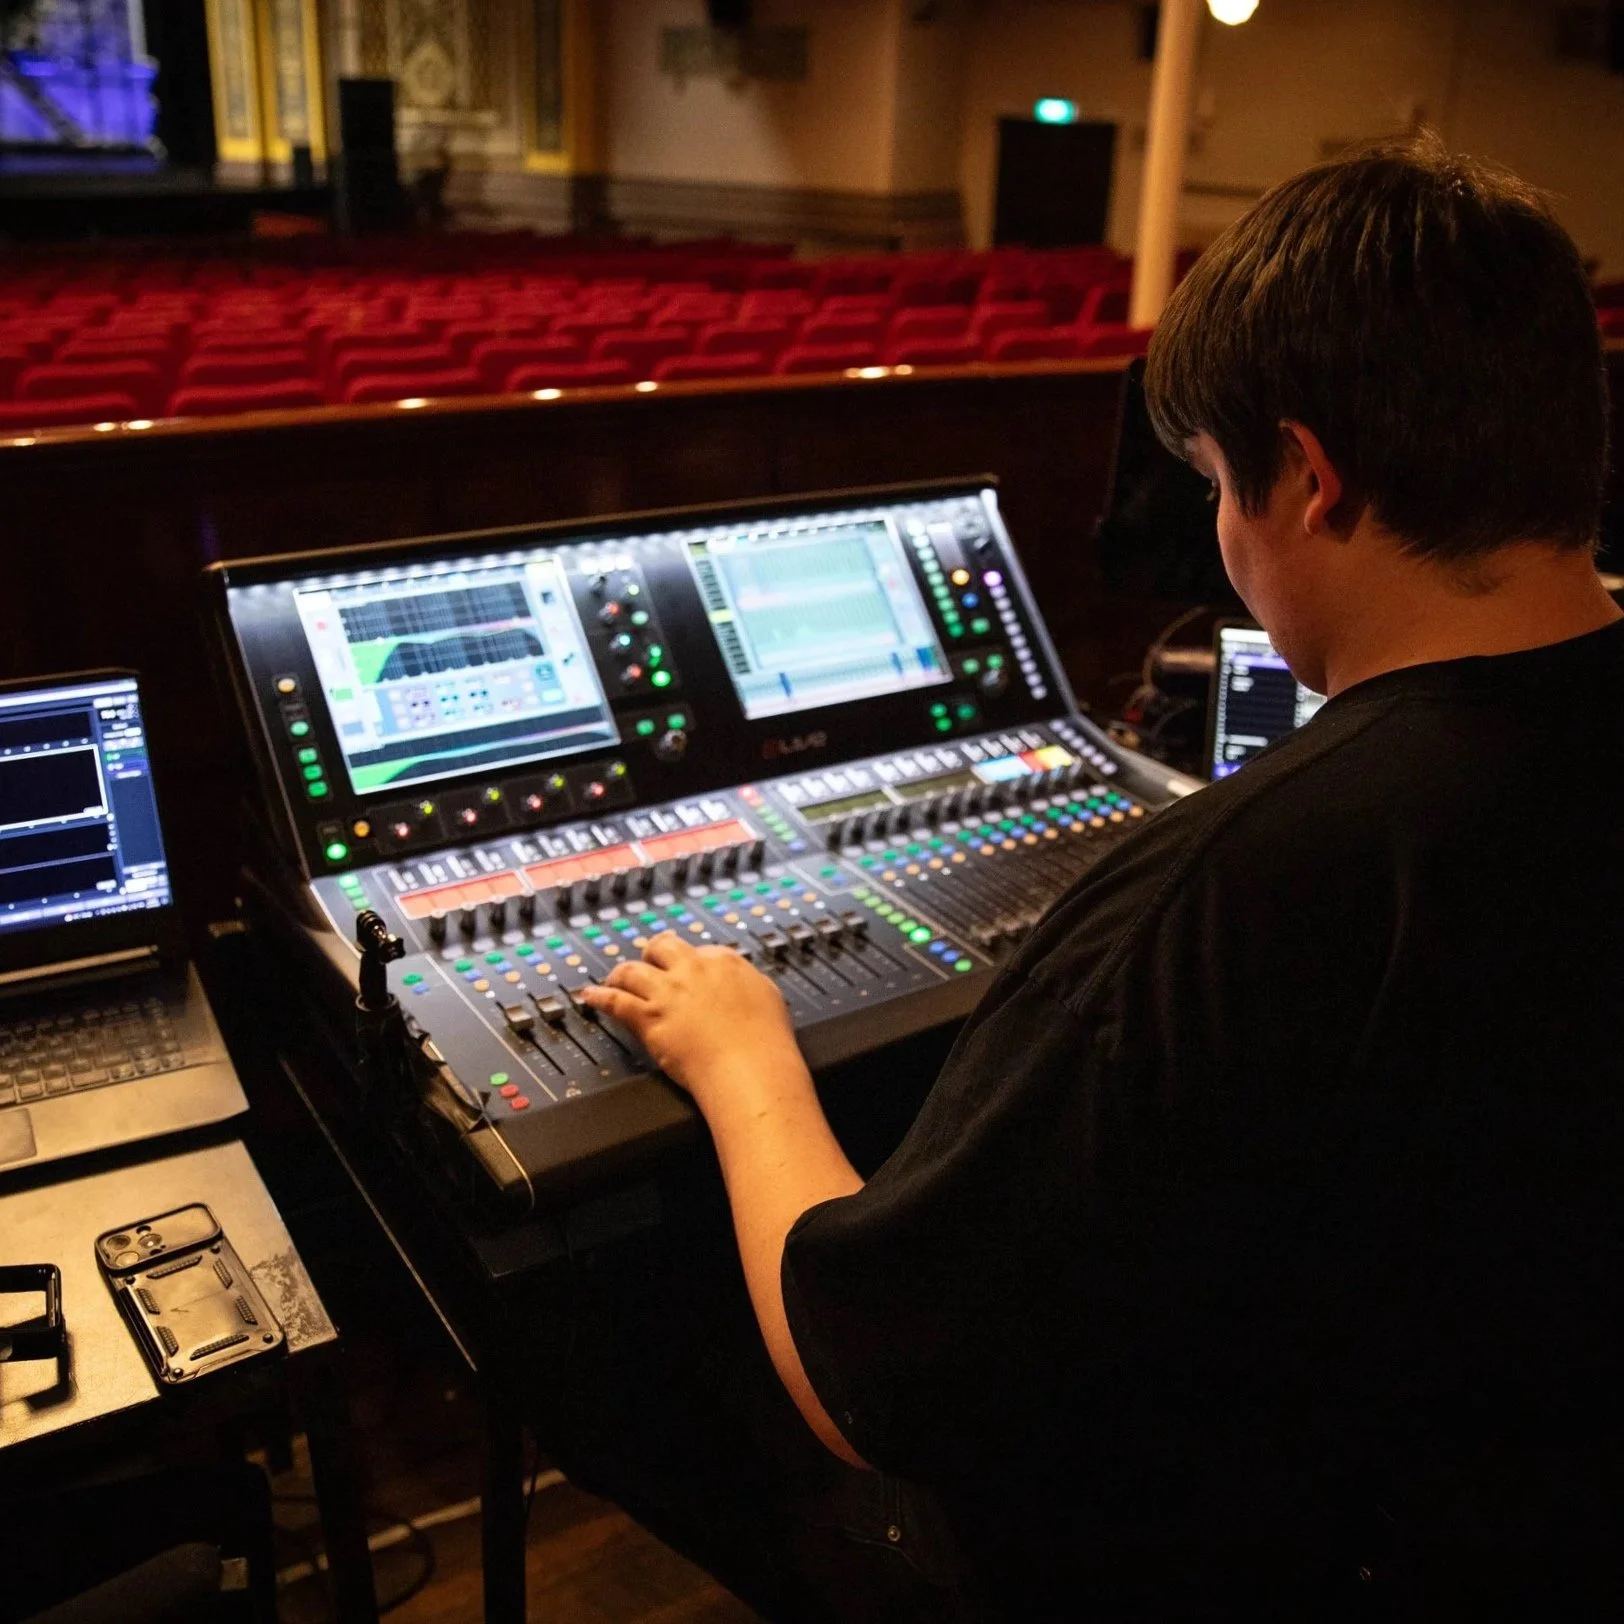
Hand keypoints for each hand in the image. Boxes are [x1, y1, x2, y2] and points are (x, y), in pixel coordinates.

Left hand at [578, 932, 802, 1105]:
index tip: (686, 970)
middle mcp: (692, 970)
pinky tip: (590, 996)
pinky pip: (615, 1001)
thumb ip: (747, 983)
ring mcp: (667, 993)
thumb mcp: (768, 997)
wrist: (750, 1067)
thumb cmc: (765, 1041)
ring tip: (614, 978)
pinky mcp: (649, 1018)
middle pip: (662, 947)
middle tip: (649, 961)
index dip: (690, 962)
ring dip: (621, 974)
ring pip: (632, 970)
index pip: (699, 951)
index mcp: (724, 962)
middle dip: (653, 953)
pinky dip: (599, 997)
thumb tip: (740, 984)